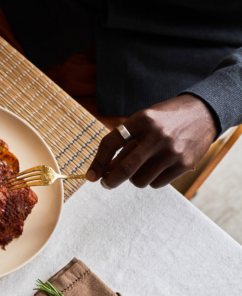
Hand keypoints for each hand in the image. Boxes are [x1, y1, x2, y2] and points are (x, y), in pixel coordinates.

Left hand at [86, 95, 216, 188]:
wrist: (204, 112)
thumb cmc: (165, 119)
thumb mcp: (144, 122)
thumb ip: (125, 143)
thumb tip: (104, 171)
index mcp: (142, 120)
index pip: (110, 143)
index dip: (97, 162)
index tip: (92, 176)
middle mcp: (157, 135)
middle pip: (124, 169)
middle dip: (110, 181)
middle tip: (106, 183)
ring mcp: (172, 151)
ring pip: (139, 180)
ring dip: (134, 178)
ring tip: (141, 167)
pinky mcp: (185, 163)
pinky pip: (156, 184)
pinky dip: (151, 180)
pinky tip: (157, 168)